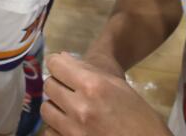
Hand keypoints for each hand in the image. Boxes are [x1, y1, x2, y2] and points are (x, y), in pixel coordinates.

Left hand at [42, 53, 168, 135]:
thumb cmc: (139, 115)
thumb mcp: (117, 85)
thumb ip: (88, 70)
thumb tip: (61, 58)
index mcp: (93, 86)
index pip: (55, 64)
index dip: (57, 64)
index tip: (61, 67)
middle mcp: (80, 107)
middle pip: (49, 85)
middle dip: (57, 84)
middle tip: (68, 89)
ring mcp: (73, 130)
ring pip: (46, 109)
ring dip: (55, 106)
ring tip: (68, 108)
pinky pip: (49, 132)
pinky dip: (56, 128)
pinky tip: (69, 126)